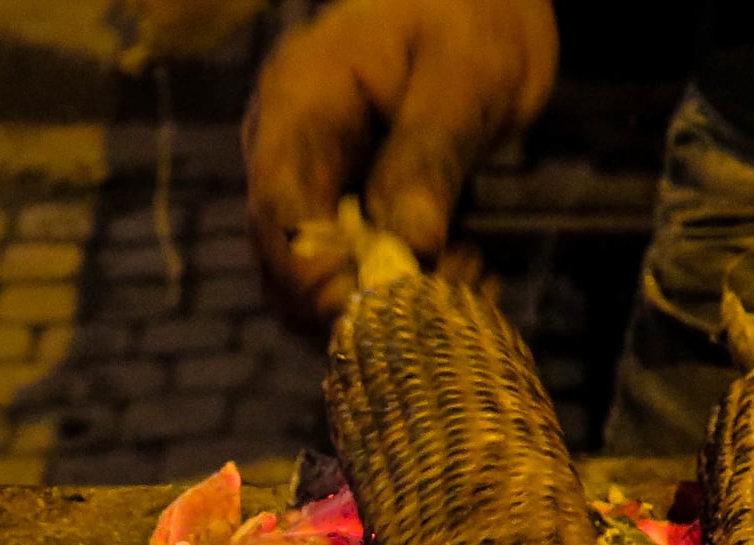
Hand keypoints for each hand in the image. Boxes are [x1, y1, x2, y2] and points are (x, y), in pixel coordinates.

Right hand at [244, 0, 556, 321]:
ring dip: (379, 303)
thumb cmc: (473, 16)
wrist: (476, 2)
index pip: (278, 207)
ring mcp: (299, 182)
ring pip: (306, 280)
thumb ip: (430, 156)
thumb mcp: (468, 75)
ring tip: (464, 274)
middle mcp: (280, 146)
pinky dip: (391, 292)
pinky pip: (338, 274)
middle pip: (282, 257)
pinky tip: (453, 272)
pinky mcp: (328, 209)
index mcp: (299, 97)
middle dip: (358, 295)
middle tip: (452, 287)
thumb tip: (409, 246)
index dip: (316, 271)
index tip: (379, 304)